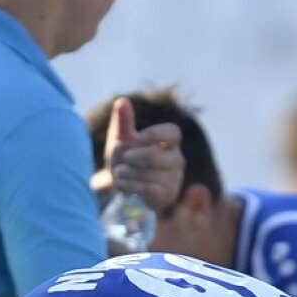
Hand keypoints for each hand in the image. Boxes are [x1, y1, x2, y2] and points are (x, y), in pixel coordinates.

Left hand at [104, 97, 184, 212]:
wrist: (120, 185)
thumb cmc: (125, 158)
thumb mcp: (121, 138)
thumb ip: (123, 121)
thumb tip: (122, 100)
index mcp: (170, 141)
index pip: (172, 132)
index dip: (155, 134)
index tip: (137, 137)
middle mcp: (177, 159)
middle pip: (159, 156)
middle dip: (137, 157)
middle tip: (123, 158)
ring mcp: (174, 179)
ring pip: (153, 174)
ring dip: (130, 173)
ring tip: (119, 173)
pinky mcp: (167, 195)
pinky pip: (150, 189)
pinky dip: (131, 185)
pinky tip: (120, 183)